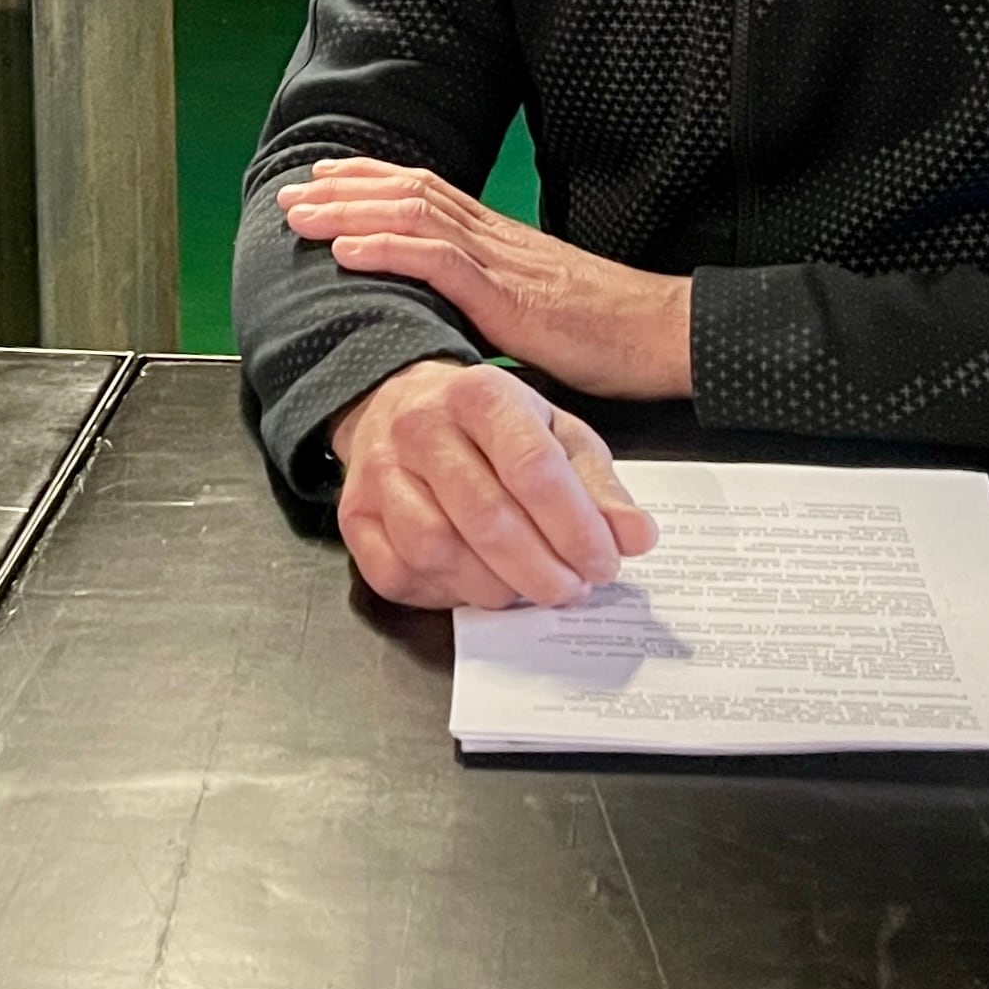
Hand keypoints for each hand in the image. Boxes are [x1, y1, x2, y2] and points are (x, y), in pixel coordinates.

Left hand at [279, 157, 694, 400]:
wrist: (666, 335)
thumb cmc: (611, 334)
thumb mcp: (539, 314)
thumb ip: (494, 307)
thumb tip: (451, 323)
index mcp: (502, 240)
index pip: (427, 191)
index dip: (373, 179)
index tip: (328, 178)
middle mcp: (495, 238)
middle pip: (409, 192)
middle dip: (344, 190)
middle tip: (292, 194)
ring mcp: (501, 262)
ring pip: (413, 215)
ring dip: (349, 212)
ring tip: (302, 217)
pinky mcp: (509, 296)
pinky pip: (438, 261)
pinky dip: (386, 250)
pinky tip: (346, 253)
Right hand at [329, 358, 656, 609]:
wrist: (400, 405)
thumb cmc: (491, 429)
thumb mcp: (556, 436)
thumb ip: (599, 488)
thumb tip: (635, 538)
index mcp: (480, 394)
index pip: (533, 468)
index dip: (576, 528)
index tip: (604, 564)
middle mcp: (420, 425)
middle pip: (486, 516)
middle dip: (540, 570)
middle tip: (571, 590)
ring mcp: (378, 470)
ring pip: (437, 549)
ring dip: (493, 586)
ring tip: (526, 588)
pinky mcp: (353, 513)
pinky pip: (398, 572)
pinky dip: (443, 594)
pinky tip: (475, 584)